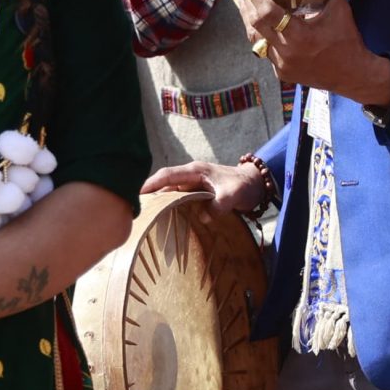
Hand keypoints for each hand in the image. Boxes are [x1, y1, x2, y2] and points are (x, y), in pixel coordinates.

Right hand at [143, 158, 269, 212]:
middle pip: (164, 184)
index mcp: (195, 171)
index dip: (151, 184)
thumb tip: (203, 218)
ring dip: (159, 202)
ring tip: (144, 216)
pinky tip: (163, 218)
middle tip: (134, 209)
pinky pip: (179, 199)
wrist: (255, 184)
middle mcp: (191, 176)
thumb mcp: (232, 196)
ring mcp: (194, 184)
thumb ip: (218, 206)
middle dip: (150, 195)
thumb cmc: (243, 185)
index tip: (137, 194)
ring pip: (170, 193)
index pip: (168, 176)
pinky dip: (171, 207)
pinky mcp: (197, 193)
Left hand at [239, 0, 389, 104]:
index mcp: (299, 36)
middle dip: (246, 3)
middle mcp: (285, 52)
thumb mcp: (340, 10)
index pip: (267, 14)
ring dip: (249, 19)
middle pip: (254, 25)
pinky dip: (262, 34)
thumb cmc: (347, 41)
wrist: (352, 75)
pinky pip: (265, 50)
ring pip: (255, 39)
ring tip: (244, 0)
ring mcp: (281, 65)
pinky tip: (260, 22)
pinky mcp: (281, 72)